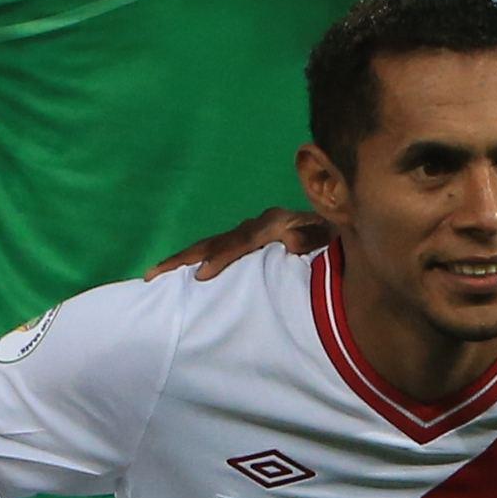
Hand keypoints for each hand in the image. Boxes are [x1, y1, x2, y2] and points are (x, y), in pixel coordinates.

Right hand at [153, 204, 327, 277]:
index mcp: (273, 223)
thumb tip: (286, 241)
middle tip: (155, 273)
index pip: (240, 241)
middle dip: (184, 257)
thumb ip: (309, 237)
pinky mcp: (247, 242)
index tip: (201, 274)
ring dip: (183, 259)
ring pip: (210, 244)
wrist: (341, 229)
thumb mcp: (327, 235)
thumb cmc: (334, 238)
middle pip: (215, 240)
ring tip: (155, 274)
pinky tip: (177, 273)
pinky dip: (195, 259)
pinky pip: (217, 249)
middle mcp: (256, 225)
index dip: (220, 256)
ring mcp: (248, 232)